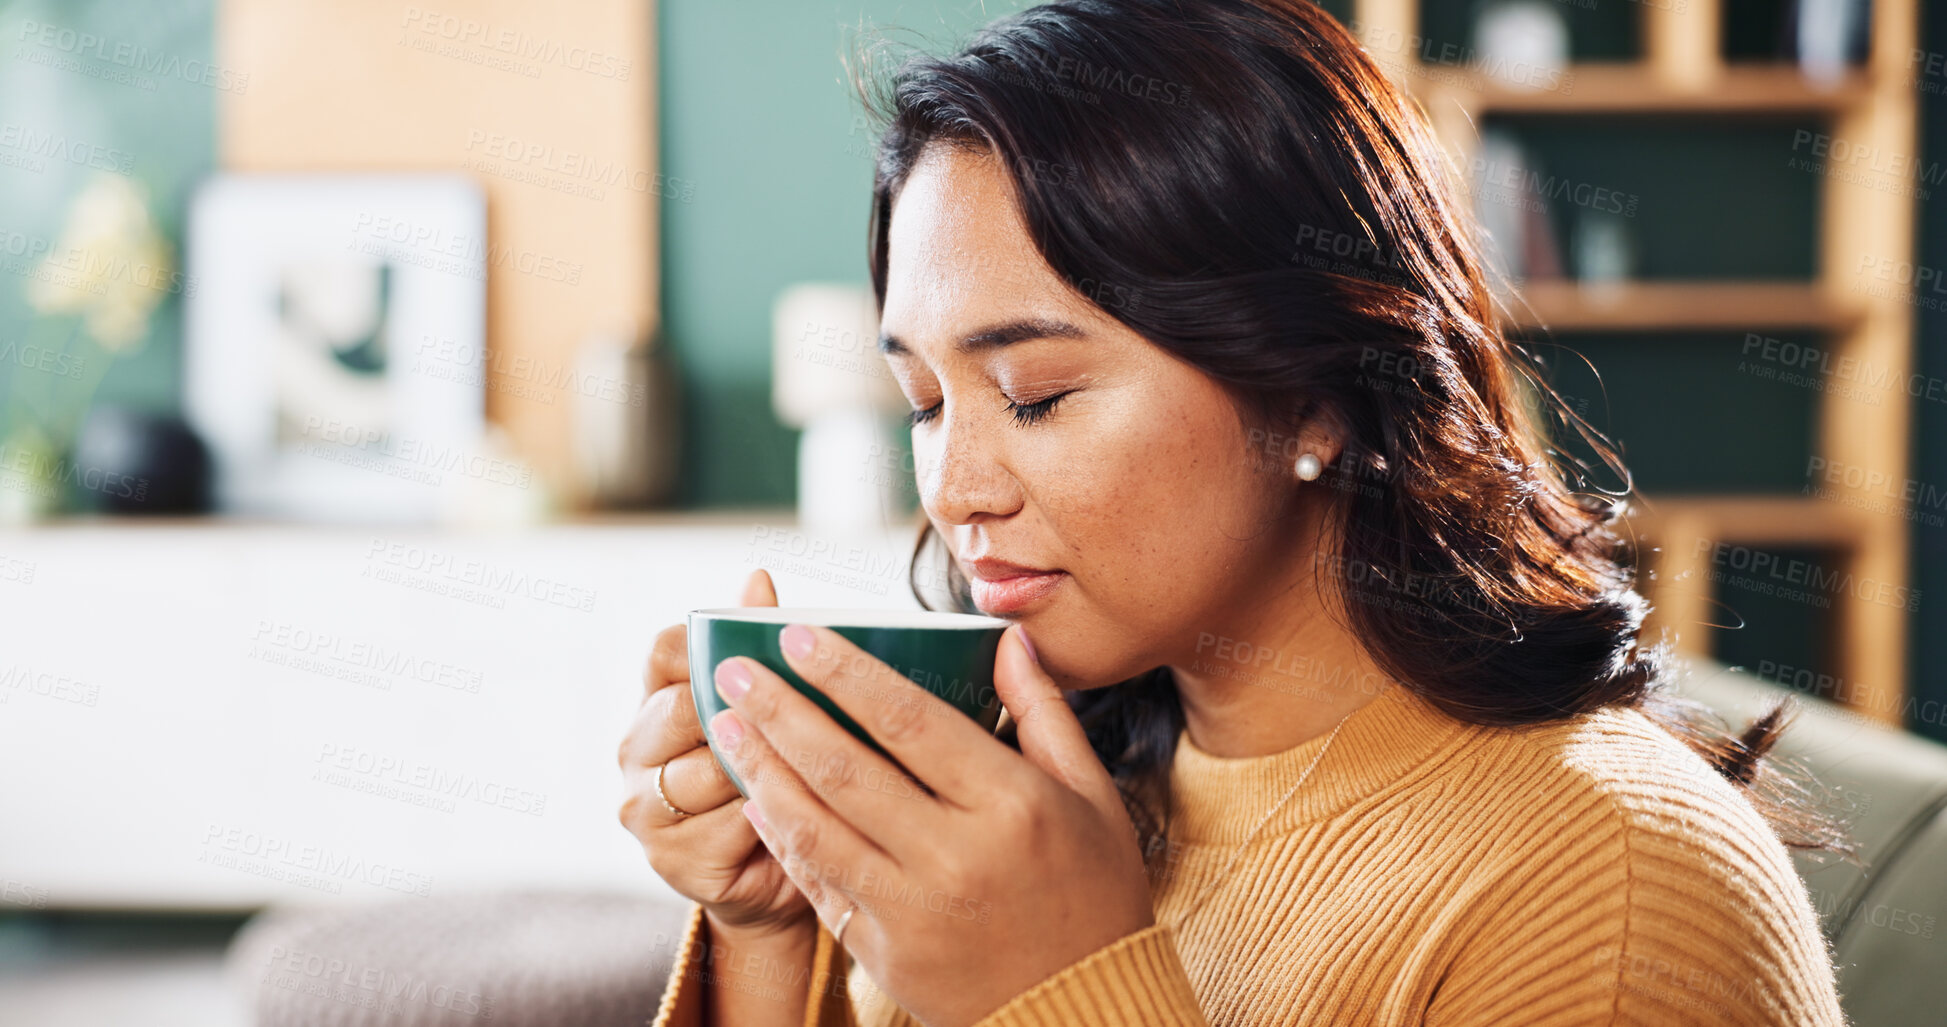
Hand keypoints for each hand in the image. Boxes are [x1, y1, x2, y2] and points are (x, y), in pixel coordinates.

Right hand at [616, 569, 814, 940]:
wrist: (780, 879)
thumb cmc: (784, 777)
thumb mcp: (775, 712)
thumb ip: (761, 649)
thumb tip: (757, 578)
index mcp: (656, 700)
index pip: (665, 651)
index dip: (711, 647)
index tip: (765, 653)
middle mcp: (636, 749)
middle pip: (683, 708)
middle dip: (745, 711)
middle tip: (804, 716)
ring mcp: (644, 806)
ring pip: (707, 767)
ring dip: (762, 766)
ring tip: (811, 767)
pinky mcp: (669, 857)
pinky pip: (725, 823)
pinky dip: (768, 816)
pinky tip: (798, 813)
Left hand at [708, 622, 1155, 1026]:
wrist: (1085, 1012)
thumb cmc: (1094, 895)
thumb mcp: (1091, 796)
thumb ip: (1044, 713)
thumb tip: (1009, 640)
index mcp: (1010, 804)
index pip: (908, 719)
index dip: (845, 673)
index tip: (798, 636)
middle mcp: (955, 855)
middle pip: (845, 768)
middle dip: (780, 712)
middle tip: (736, 670)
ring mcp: (913, 910)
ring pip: (815, 827)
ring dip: (762, 770)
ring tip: (727, 725)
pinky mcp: (884, 953)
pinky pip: (818, 885)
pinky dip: (782, 839)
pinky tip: (756, 800)